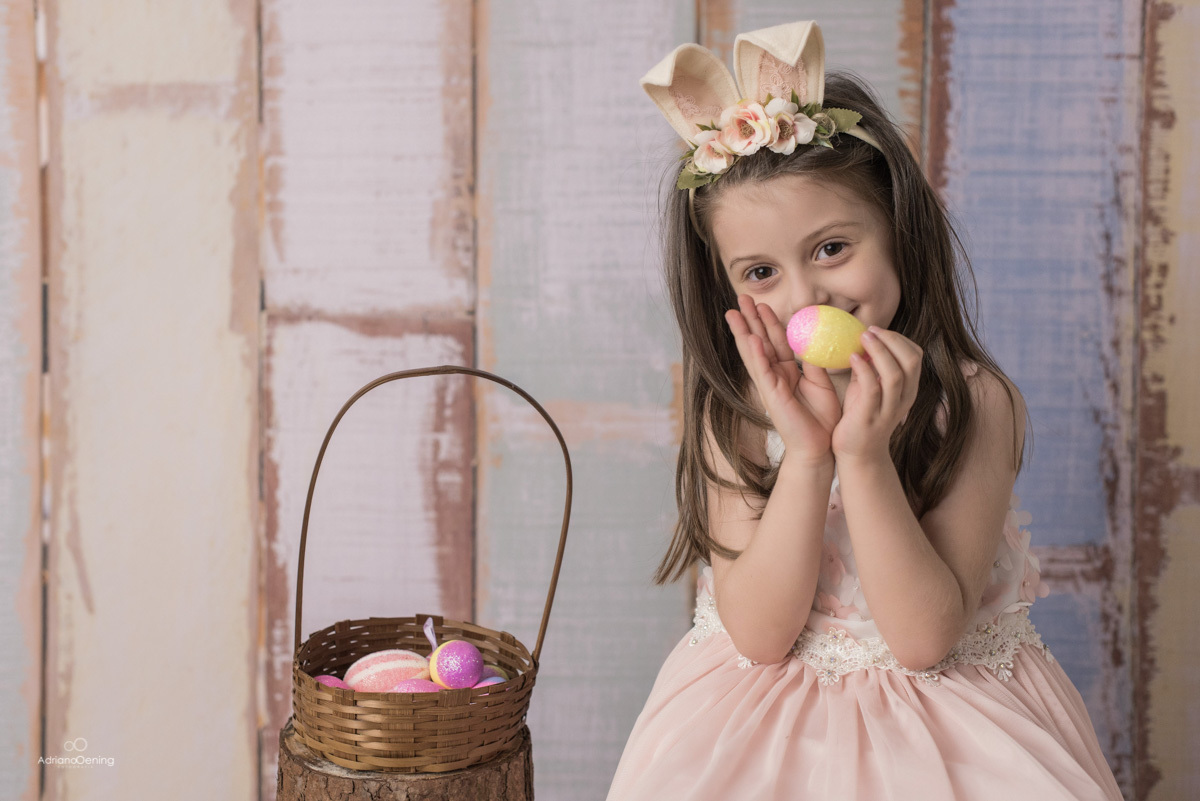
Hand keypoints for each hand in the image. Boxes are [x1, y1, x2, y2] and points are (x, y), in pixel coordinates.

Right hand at [725, 295, 840, 462]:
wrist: (820, 447)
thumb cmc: (821, 419)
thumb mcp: (821, 382)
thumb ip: (815, 362)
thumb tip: (816, 339)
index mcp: (786, 372)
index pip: (774, 341)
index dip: (768, 321)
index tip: (761, 303)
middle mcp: (774, 376)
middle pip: (759, 341)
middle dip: (750, 319)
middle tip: (740, 297)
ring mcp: (770, 385)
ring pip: (754, 353)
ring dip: (744, 331)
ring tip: (734, 312)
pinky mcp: (772, 396)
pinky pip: (763, 371)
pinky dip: (757, 354)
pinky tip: (751, 338)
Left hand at [833, 326, 921, 461]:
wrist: (857, 454)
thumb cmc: (861, 417)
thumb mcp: (869, 388)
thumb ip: (870, 367)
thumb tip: (862, 339)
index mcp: (907, 389)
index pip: (915, 355)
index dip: (898, 339)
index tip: (877, 330)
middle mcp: (903, 398)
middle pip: (911, 360)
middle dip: (891, 340)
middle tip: (870, 330)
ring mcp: (888, 409)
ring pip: (895, 374)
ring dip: (879, 351)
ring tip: (862, 338)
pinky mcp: (870, 417)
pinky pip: (872, 389)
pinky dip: (863, 369)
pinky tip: (851, 358)